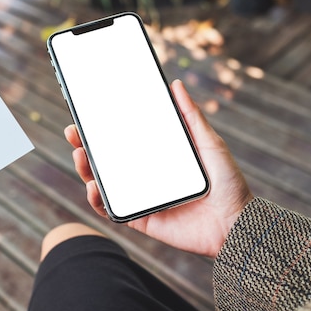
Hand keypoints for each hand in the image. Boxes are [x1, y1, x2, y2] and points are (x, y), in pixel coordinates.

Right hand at [64, 79, 252, 257]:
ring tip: (80, 156)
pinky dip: (97, 201)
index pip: (124, 141)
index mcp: (158, 158)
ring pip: (103, 184)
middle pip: (107, 161)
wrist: (237, 225)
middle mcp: (145, 177)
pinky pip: (112, 212)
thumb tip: (175, 85)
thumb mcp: (210, 144)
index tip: (87, 115)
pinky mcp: (141, 220)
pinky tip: (93, 188)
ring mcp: (141, 198)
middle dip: (85, 146)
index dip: (103, 129)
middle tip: (73, 132)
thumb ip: (192, 117)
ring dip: (86, 171)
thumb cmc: (228, 184)